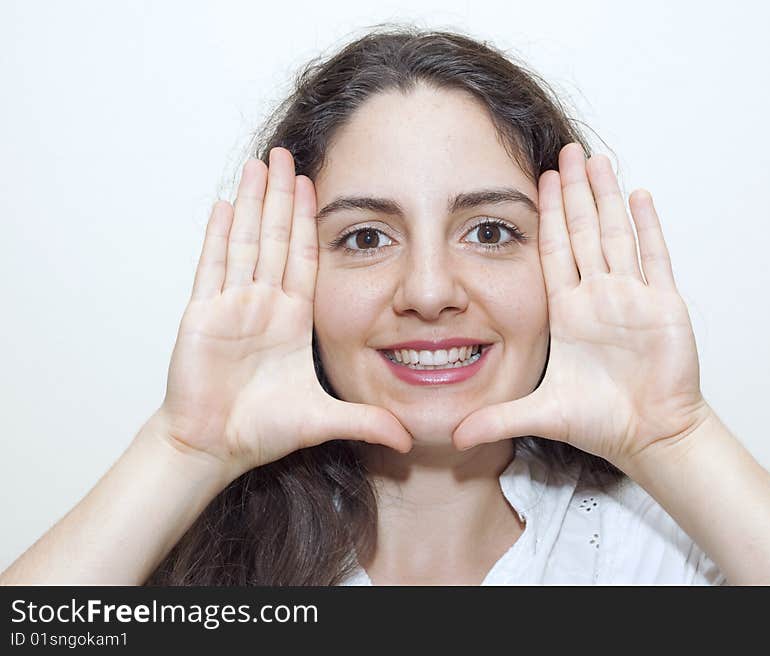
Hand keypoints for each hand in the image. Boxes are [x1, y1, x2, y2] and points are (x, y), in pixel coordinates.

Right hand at [158, 148, 411, 476]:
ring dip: (253, 202)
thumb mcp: (324, 419)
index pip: (304, 258)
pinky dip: (218, 235)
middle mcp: (263, 305)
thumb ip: (366, 421)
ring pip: (246, 242)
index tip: (316, 186)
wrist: (214, 447)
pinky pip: (212, 266)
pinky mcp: (203, 314)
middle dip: (282, 196)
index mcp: (292, 320)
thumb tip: (409, 439)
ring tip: (260, 164)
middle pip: (275, 238)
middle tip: (288, 155)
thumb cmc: (261, 431)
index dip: (309, 223)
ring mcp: (232, 306)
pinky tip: (223, 203)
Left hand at [452, 143, 710, 470]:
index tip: (539, 180)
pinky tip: (638, 195)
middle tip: (568, 150)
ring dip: (606, 197)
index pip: (553, 251)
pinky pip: (654, 257)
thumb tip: (453, 437)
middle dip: (575, 191)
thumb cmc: (601, 422)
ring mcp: (632, 297)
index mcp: (568, 311)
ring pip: (616, 234)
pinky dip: (647, 226)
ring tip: (597, 159)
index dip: (547, 216)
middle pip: (583, 231)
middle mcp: (598, 296)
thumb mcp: (540, 413)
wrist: (649, 436)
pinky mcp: (663, 305)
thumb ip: (497, 419)